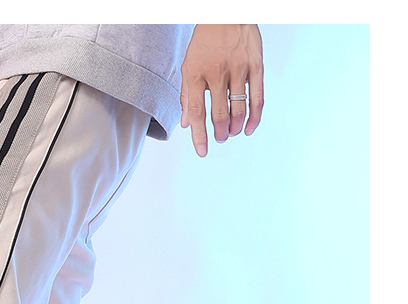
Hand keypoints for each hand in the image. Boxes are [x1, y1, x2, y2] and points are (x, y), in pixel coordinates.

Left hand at [180, 24, 263, 156]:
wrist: (227, 12)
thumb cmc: (205, 41)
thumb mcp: (188, 64)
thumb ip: (186, 95)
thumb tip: (186, 124)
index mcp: (196, 73)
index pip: (196, 111)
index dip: (199, 135)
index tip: (202, 152)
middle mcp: (217, 72)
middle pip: (218, 114)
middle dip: (219, 132)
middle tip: (220, 138)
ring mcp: (238, 68)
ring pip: (237, 109)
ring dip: (235, 127)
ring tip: (232, 132)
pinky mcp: (255, 65)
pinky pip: (257, 97)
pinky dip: (254, 117)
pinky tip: (249, 128)